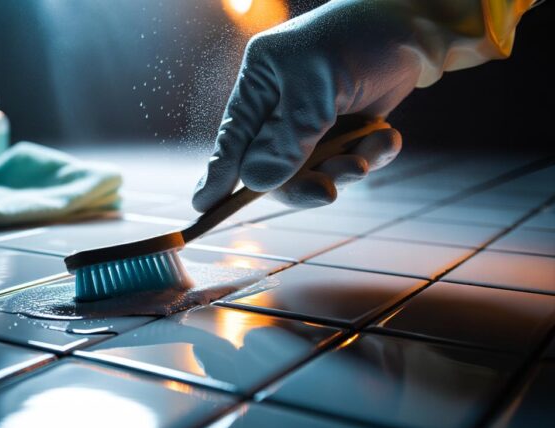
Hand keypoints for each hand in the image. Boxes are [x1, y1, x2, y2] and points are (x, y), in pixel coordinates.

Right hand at [192, 0, 420, 211]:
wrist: (419, 24)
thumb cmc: (359, 41)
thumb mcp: (319, 88)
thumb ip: (288, 139)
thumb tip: (256, 183)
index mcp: (261, 82)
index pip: (233, 137)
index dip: (219, 174)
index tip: (203, 207)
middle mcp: (281, 104)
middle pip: (273, 164)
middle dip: (302, 182)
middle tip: (326, 193)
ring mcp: (314, 119)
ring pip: (313, 170)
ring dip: (343, 169)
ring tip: (367, 156)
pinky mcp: (346, 129)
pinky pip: (347, 161)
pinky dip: (369, 156)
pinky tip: (386, 136)